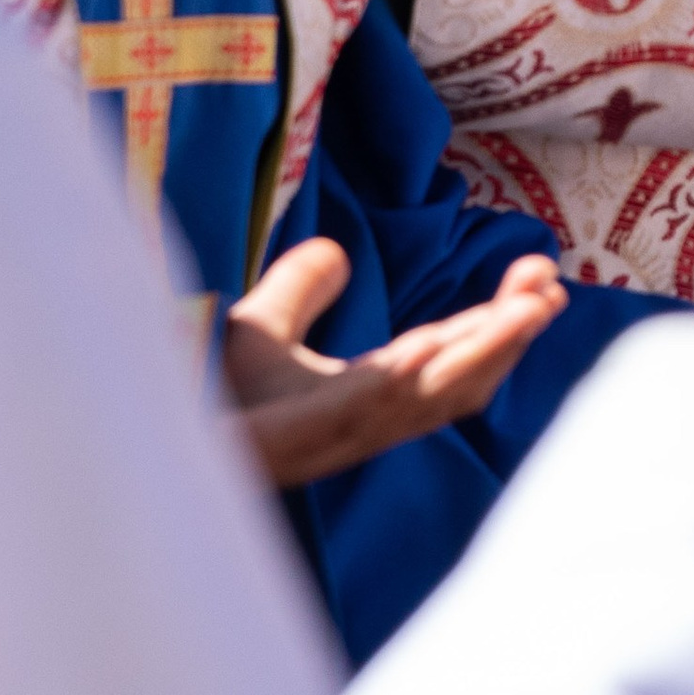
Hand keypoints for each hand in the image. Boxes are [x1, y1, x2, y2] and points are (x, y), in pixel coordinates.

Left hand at [225, 238, 565, 489]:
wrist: (141, 435)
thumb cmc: (195, 401)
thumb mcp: (259, 328)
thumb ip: (299, 291)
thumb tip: (336, 252)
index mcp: (359, 401)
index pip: (445, 362)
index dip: (494, 326)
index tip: (539, 281)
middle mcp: (358, 426)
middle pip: (455, 385)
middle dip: (508, 338)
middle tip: (552, 288)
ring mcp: (332, 437)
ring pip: (431, 397)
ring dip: (489, 353)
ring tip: (535, 309)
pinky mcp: (297, 442)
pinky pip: (372, 408)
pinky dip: (424, 377)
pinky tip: (451, 344)